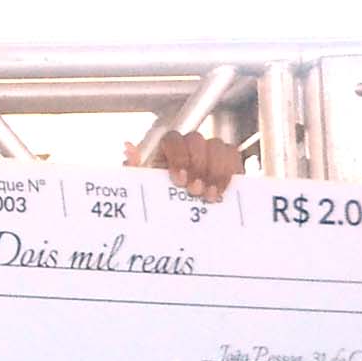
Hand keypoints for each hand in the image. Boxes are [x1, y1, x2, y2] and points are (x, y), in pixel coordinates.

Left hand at [128, 129, 243, 202]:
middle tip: (195, 190)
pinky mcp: (228, 163)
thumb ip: (134, 169)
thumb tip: (127, 147)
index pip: (172, 139)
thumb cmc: (160, 202)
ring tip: (209, 195)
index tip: (179, 179)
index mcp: (167, 151)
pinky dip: (230, 173)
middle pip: (197, 140)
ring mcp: (210, 152)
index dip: (178, 156)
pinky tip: (223, 191)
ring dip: (215, 171)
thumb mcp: (143, 189)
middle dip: (197, 166)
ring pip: (218, 147)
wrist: (178, 221)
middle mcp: (189, 147)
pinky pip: (234, 157)